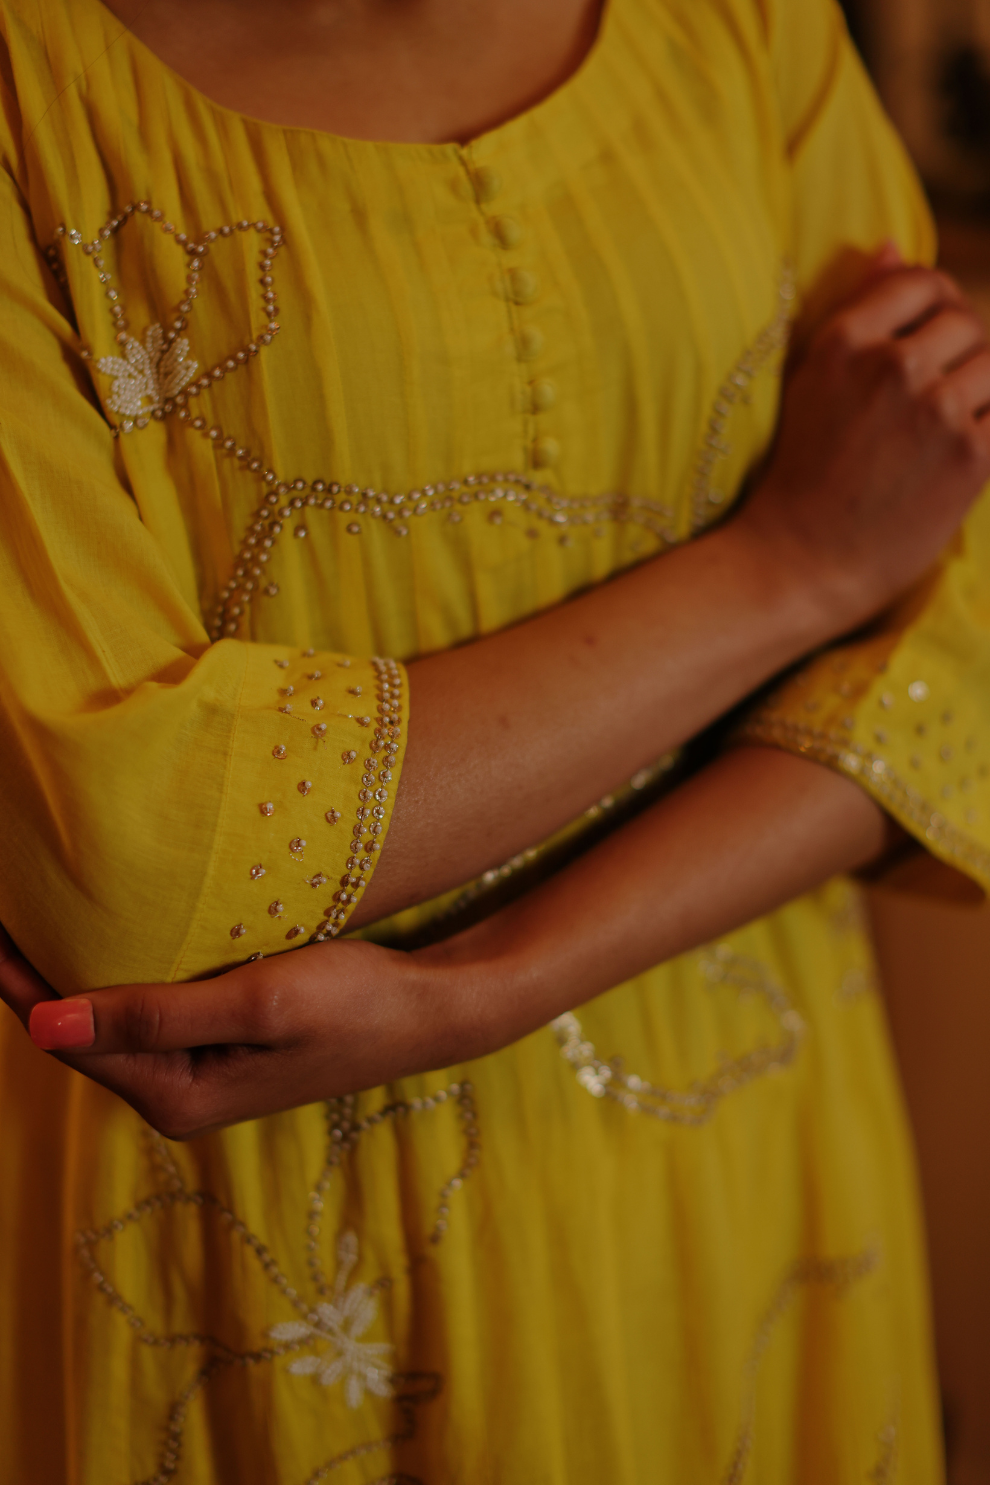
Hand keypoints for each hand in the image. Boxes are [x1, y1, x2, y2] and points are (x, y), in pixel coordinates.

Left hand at [0, 926, 478, 1138]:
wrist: (430, 1009)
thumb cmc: (354, 1003)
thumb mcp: (254, 1003)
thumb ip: (152, 1015)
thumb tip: (45, 1024)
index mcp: (176, 1095)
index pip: (68, 1035)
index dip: (16, 978)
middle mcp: (176, 1093)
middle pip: (79, 1030)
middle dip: (34, 972)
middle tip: (4, 905)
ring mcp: (197, 1070)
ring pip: (109, 1017)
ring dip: (73, 968)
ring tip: (34, 909)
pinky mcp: (218, 1043)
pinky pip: (145, 1007)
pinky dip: (118, 969)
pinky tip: (106, 930)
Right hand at [742, 245, 989, 630]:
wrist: (798, 564)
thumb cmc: (801, 476)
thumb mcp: (811, 382)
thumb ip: (858, 308)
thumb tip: (893, 243)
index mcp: (845, 341)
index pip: (924, 283)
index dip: (937, 311)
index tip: (927, 348)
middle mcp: (890, 366)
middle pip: (967, 323)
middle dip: (962, 357)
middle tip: (936, 405)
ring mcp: (934, 410)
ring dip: (982, 394)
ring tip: (948, 431)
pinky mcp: (971, 456)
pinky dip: (989, 432)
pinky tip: (963, 458)